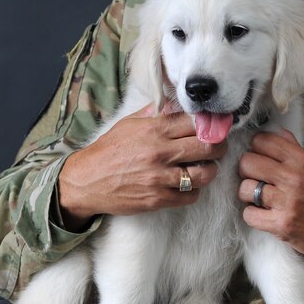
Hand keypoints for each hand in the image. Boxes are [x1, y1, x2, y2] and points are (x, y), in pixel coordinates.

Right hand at [57, 104, 225, 228]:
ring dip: (210, 171)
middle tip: (218, 148)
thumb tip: (174, 105)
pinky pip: (190, 196)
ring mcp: (160, 177)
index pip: (196, 122)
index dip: (210, 124)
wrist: (85, 181)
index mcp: (154, 129)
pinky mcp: (158, 199)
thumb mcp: (128, 124)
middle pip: (208, 147)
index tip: (216, 127)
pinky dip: (194, 191)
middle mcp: (160, 152)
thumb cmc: (107, 151)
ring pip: (204, 174)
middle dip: (219, 147)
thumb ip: (154, 114)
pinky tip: (188, 186)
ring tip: (205, 168)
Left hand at [238, 128, 303, 260]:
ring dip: (248, 194)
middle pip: (247, 163)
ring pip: (244, 188)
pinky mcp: (280, 224)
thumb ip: (291, 147)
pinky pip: (249, 214)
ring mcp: (286, 202)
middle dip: (247, 170)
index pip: (262, 140)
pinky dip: (252, 215)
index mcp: (300, 159)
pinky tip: (262, 213)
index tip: (259, 156)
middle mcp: (292, 177)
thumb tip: (274, 130)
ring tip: (258, 197)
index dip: (256, 147)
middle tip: (255, 177)